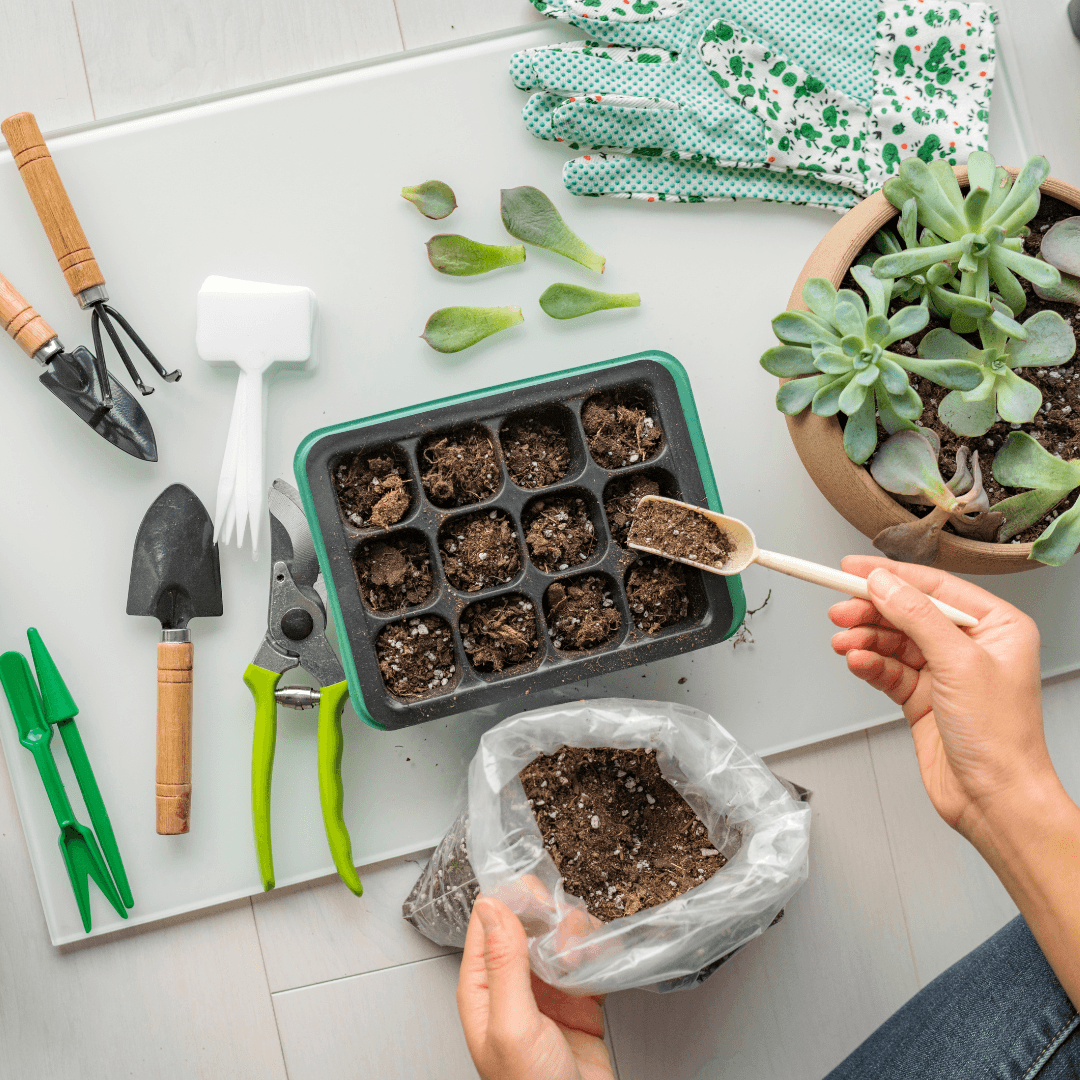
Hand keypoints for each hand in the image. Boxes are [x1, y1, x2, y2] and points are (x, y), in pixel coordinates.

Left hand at [457, 897, 613, 1079]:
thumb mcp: (513, 1025)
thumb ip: (502, 963)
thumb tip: (490, 906)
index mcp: (482, 987)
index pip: (487, 921)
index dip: (510, 898)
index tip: (534, 891)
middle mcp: (512, 984)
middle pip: (526, 921)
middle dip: (549, 915)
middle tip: (564, 929)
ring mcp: (546, 992)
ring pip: (558, 936)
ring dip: (575, 934)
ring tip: (582, 955)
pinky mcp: (578, 1000)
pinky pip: (586, 959)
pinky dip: (596, 952)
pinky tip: (598, 963)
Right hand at [828, 555, 1054, 835]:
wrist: (994, 799)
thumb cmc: (1002, 739)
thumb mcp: (959, 664)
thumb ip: (917, 617)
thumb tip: (884, 583)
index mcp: (997, 626)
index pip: (935, 587)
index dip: (891, 575)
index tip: (852, 569)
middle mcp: (971, 646)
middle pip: (908, 612)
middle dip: (872, 611)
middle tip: (840, 611)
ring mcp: (945, 672)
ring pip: (893, 641)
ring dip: (866, 639)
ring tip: (844, 642)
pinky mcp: (923, 698)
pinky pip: (888, 670)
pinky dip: (869, 664)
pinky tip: (857, 662)